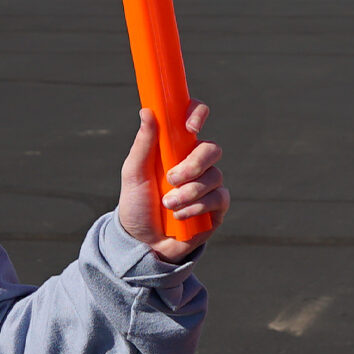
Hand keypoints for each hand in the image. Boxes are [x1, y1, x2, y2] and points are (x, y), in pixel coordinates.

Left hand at [118, 101, 226, 263]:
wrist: (143, 243)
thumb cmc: (137, 205)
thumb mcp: (134, 174)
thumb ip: (143, 143)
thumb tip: (147, 110)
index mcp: (176, 147)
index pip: (193, 119)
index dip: (198, 114)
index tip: (190, 126)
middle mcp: (196, 162)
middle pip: (211, 149)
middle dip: (193, 165)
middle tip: (172, 179)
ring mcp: (208, 184)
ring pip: (214, 176)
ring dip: (189, 192)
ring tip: (168, 205)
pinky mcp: (217, 206)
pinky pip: (219, 197)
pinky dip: (198, 207)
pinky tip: (181, 217)